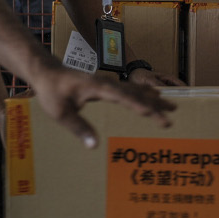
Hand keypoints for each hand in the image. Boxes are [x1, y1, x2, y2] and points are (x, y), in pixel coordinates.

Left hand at [32, 65, 174, 147]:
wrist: (47, 72)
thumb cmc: (51, 91)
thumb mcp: (60, 112)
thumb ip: (78, 128)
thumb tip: (94, 145)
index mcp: (97, 87)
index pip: (122, 96)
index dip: (138, 104)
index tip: (152, 113)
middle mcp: (106, 83)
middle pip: (135, 93)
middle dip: (154, 104)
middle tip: (171, 114)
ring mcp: (108, 82)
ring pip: (135, 89)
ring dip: (153, 98)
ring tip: (171, 105)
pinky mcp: (106, 84)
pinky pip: (130, 89)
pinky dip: (144, 93)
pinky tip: (152, 95)